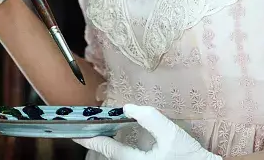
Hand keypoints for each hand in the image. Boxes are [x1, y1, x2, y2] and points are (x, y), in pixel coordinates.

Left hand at [75, 104, 219, 158]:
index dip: (90, 139)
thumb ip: (149, 118)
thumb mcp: (170, 133)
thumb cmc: (188, 156)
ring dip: (107, 149)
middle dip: (96, 144)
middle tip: (88, 129)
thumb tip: (128, 107)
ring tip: (100, 135)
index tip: (76, 132)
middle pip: (108, 157)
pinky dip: (117, 152)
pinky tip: (120, 143)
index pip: (107, 148)